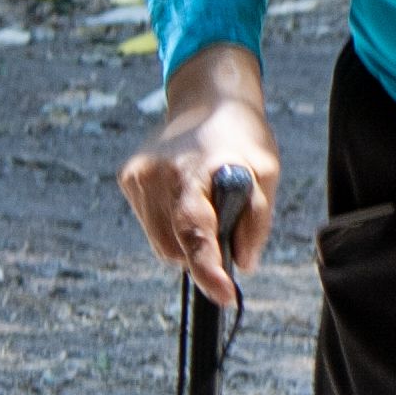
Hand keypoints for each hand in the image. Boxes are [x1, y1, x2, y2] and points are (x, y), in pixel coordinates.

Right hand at [117, 42, 279, 308]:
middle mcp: (160, 173)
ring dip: (187, 242)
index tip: (225, 295)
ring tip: (206, 206)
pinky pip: (152, 227)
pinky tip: (185, 197)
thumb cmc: (241, 138)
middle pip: (178, 247)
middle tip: (227, 230)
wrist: (207, 100)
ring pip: (163, 245)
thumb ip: (257, 219)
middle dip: (204, 254)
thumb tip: (241, 264)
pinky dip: (171, 226)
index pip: (195, 231)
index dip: (208, 270)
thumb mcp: (267, 172)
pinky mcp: (128, 178)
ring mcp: (139, 176)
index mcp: (196, 169)